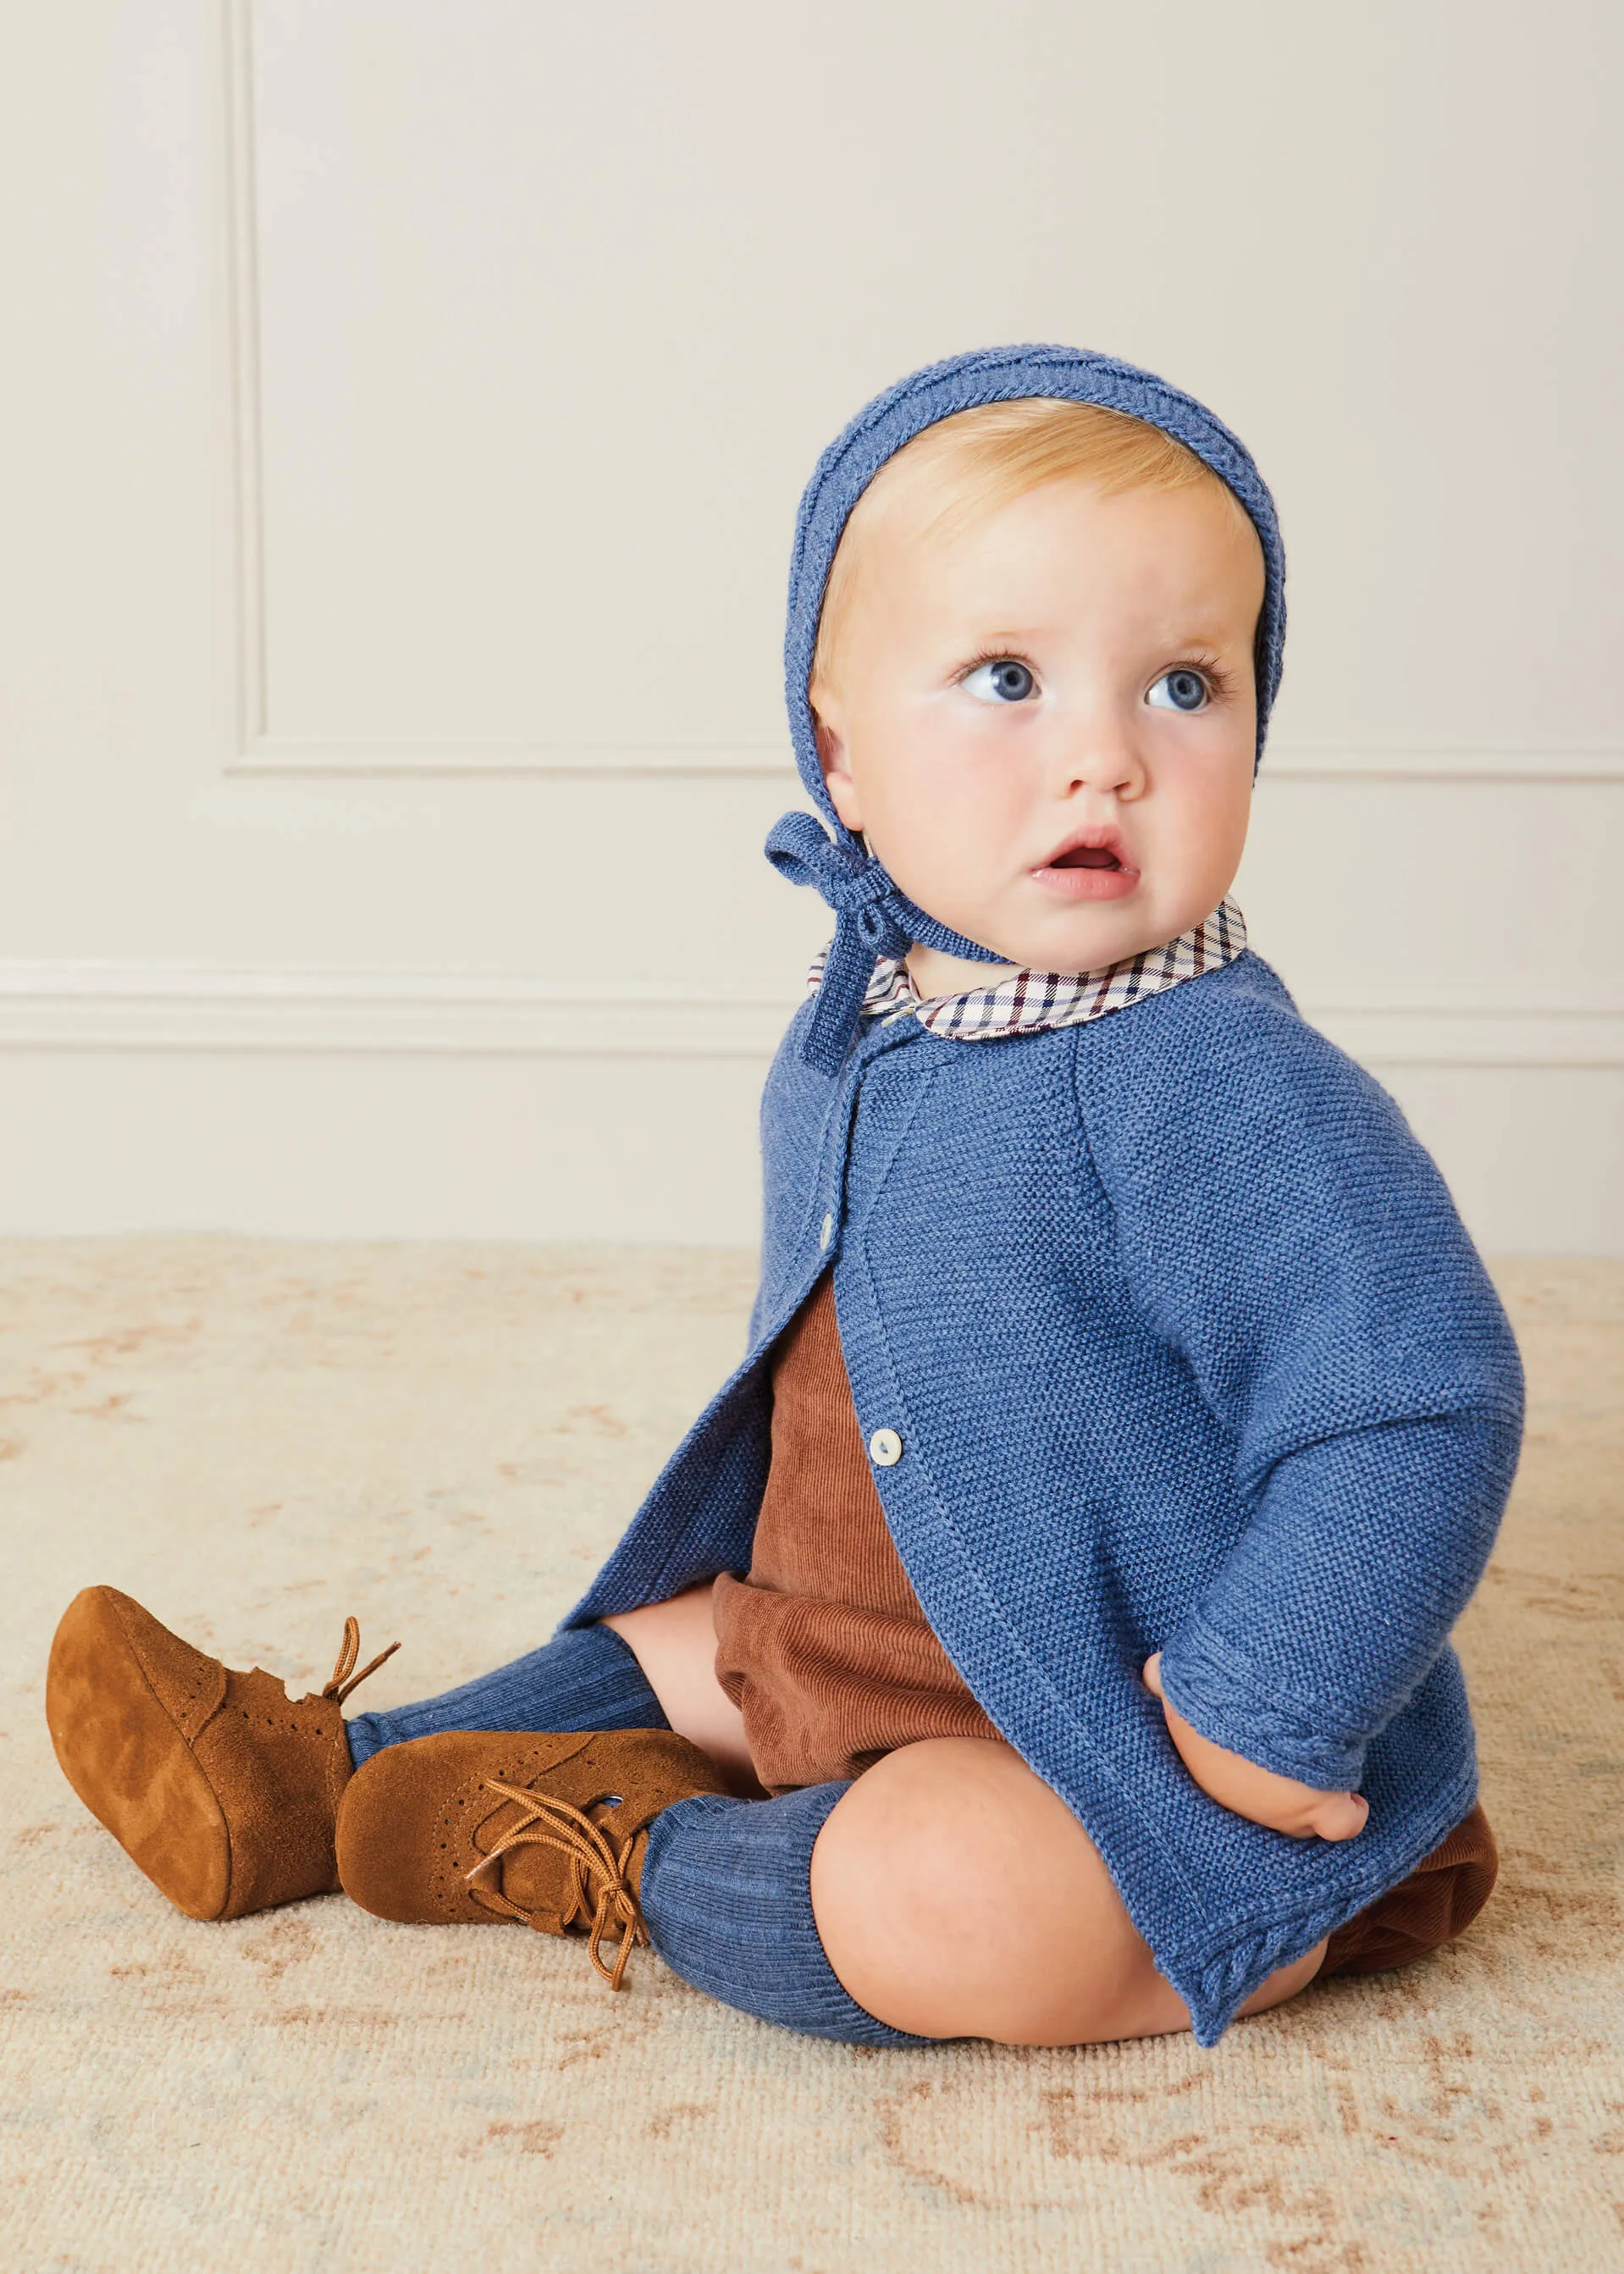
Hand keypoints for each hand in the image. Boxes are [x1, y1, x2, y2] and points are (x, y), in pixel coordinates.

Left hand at [1142, 1653, 1368, 1841]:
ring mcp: (1278, 1810)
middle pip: (1256, 1806)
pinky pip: (1342, 1823)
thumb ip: (1164, 1679)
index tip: (1248, 1749)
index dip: (1233, 1764)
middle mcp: (1235, 1800)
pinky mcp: (1320, 1807)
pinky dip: (1349, 1812)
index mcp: (1201, 1769)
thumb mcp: (1181, 1675)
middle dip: (1270, 1785)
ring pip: (1296, 1822)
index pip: (1215, 1781)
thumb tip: (1150, 1672)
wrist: (1261, 1687)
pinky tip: (1351, 1798)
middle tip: (1285, 1759)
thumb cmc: (1218, 1677)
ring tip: (1318, 1772)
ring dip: (1309, 1795)